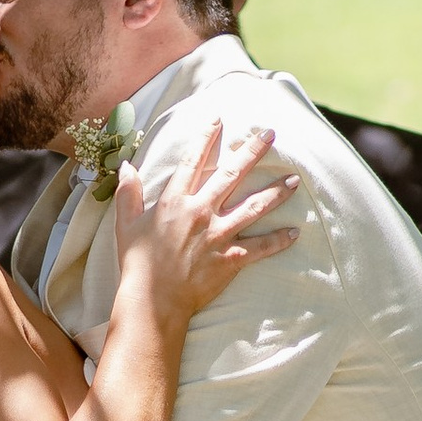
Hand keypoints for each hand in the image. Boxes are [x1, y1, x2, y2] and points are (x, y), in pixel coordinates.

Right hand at [114, 120, 298, 322]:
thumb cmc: (137, 263)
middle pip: (232, 174)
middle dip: (253, 151)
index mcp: (175, 201)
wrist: (153, 300)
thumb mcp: (126, 224)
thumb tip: (126, 166)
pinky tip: (294, 232)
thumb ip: (128, 193)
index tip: (218, 119)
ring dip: (276, 192)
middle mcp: (201, 212)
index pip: (193, 161)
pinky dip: (279, 240)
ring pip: (254, 207)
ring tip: (295, 180)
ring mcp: (219, 235)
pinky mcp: (231, 259)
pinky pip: (261, 247)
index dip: (206, 137)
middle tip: (270, 134)